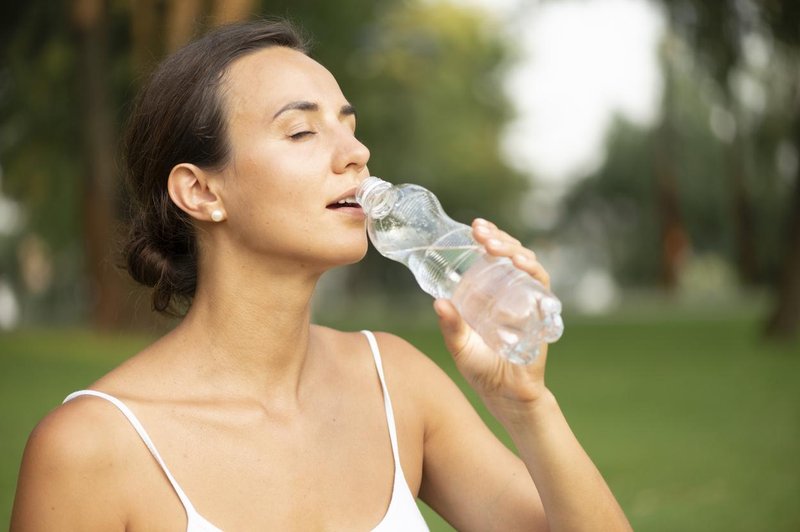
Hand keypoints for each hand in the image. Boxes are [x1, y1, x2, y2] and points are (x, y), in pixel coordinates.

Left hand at [433, 218, 551, 411]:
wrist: (507, 395)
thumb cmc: (482, 370)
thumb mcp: (460, 346)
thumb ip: (450, 326)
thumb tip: (438, 302)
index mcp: (490, 293)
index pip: (492, 257)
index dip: (488, 237)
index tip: (475, 227)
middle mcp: (511, 292)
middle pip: (511, 254)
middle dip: (498, 238)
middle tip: (480, 232)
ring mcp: (528, 300)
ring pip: (527, 263)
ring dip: (513, 249)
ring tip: (495, 245)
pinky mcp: (542, 312)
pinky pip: (541, 284)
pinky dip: (533, 270)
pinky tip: (520, 263)